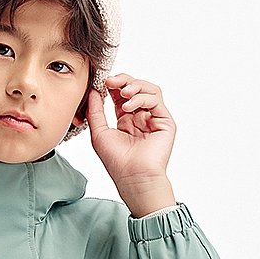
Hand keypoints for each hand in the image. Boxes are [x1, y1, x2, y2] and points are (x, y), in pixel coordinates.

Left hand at [87, 75, 176, 217]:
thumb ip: (95, 111)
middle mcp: (142, 117)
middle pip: (137, 87)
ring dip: (134, 86)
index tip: (102, 81)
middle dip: (123, 80)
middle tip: (110, 81)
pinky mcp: (165, 122)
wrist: (133, 177)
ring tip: (122, 93)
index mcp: (126, 120)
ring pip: (150, 90)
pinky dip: (141, 98)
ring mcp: (154, 118)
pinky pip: (156, 100)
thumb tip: (93, 90)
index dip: (113, 84)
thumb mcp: (99, 132)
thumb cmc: (117, 161)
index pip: (121, 94)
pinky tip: (128, 107)